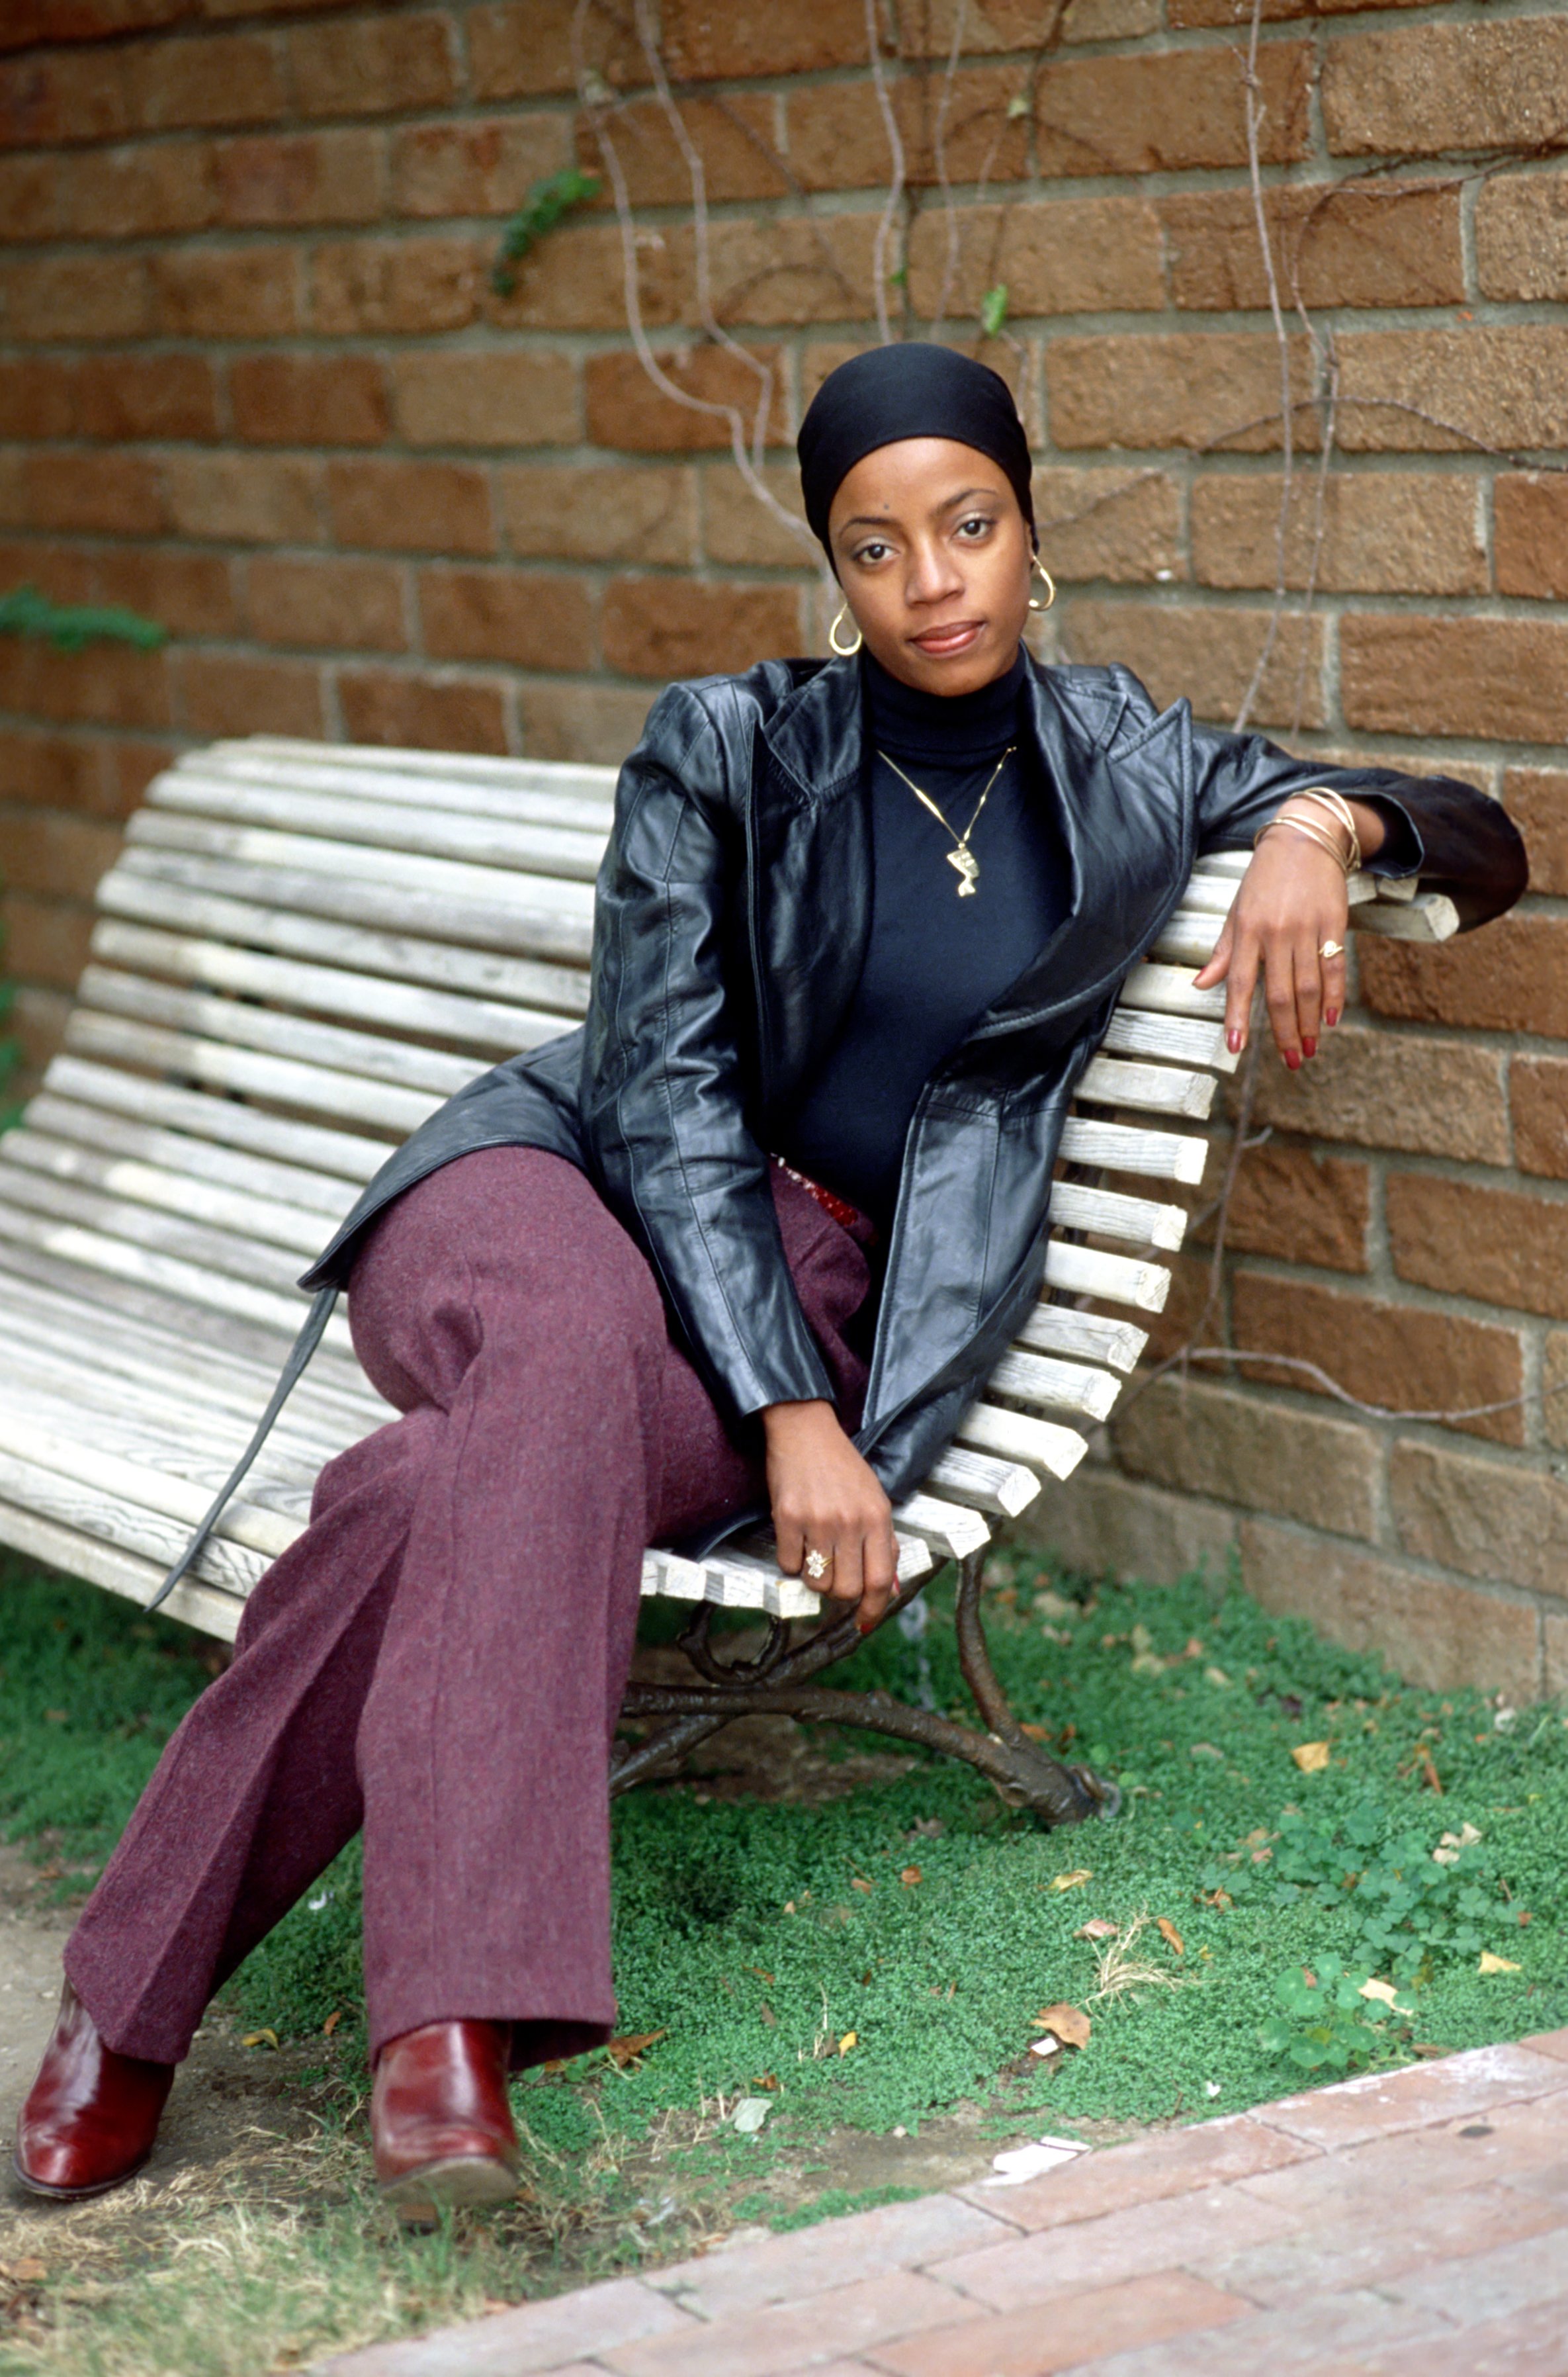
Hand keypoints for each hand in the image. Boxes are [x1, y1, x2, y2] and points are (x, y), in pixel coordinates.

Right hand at [763, 1399, 897, 1632]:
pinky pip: (788, 1565)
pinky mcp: (787, 1517)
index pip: (880, 1579)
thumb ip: (885, 1544)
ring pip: (817, 1582)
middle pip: (847, 1589)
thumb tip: (889, 1590)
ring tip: (815, 1552)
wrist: (805, 1431)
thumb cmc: (842, 1467)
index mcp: (877, 1517)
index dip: (873, 1608)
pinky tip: (796, 1539)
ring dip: (815, 1577)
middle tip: (835, 1574)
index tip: (864, 1621)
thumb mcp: (875, 1500)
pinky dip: (791, 1561)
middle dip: (840, 1592)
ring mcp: (817, 1520)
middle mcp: (850, 1522)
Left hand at [1195, 797, 1383, 1066]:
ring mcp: (1307, 928)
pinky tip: (1332, 1019)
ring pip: (1309, 986)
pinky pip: (1336, 966)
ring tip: (1310, 1048)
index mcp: (1247, 931)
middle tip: (1291, 1061)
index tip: (1235, 1048)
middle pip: (1280, 993)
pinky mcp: (1334, 923)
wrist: (1304, 838)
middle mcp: (1276, 933)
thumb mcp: (1235, 911)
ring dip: (1309, 1022)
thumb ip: (1222, 951)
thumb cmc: (1264, 879)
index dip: (1237, 1018)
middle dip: (1283, 1032)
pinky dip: (1336, 995)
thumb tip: (1199, 984)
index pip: (1239, 983)